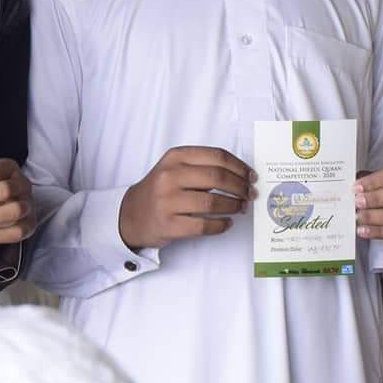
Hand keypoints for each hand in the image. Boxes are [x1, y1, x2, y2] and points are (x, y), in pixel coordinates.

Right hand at [118, 146, 254, 251]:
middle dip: (240, 187)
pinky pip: (204, 226)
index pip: (216, 156)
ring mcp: (167, 201)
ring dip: (234, 206)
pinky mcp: (169, 225)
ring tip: (240, 208)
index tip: (250, 176)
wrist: (131, 214)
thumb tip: (242, 175)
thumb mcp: (174, 168)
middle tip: (249, 194)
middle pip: (217, 177)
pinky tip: (226, 223)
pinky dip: (221, 225)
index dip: (239, 166)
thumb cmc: (160, 190)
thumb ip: (202, 166)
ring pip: (213, 203)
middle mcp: (169, 176)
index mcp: (175, 157)